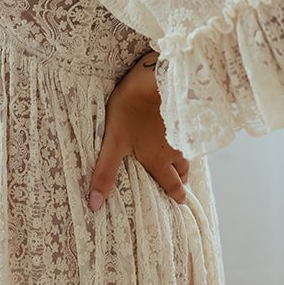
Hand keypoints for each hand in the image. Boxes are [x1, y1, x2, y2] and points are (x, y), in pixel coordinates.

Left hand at [86, 54, 190, 211]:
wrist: (152, 79)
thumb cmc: (130, 111)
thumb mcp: (113, 143)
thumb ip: (105, 173)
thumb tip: (95, 205)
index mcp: (158, 160)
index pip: (172, 184)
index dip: (177, 194)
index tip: (181, 202)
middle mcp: (174, 150)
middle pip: (183, 170)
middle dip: (182, 179)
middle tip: (181, 183)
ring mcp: (181, 132)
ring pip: (186, 151)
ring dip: (183, 159)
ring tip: (179, 161)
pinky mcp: (184, 114)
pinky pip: (188, 133)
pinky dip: (184, 138)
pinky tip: (178, 132)